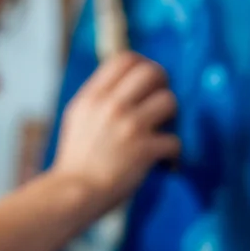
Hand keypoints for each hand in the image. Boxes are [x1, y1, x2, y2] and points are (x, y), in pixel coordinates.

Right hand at [50, 54, 178, 208]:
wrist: (74, 191)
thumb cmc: (76, 158)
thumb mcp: (78, 117)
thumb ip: (98, 98)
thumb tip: (123, 85)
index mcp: (92, 96)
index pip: (125, 59)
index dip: (143, 65)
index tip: (147, 81)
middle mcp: (111, 105)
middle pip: (151, 72)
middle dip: (163, 84)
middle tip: (160, 101)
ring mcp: (129, 126)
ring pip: (169, 101)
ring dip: (171, 116)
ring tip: (162, 129)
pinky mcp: (145, 150)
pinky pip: (175, 140)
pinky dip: (172, 152)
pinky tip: (162, 159)